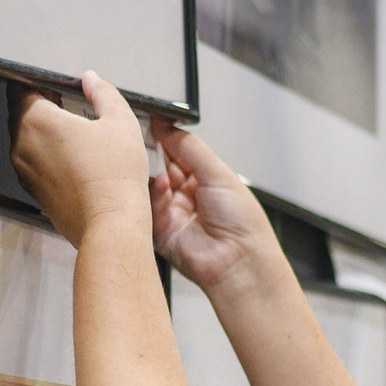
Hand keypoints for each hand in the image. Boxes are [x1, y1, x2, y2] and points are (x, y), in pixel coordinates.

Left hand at [9, 73, 152, 246]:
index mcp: (36, 121)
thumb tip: (92, 80)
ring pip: (26, 140)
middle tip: (69, 107)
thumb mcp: (120, 121)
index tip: (59, 87)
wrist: (111, 225)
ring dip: (44, 133)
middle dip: (41, 106)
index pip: (21, 88)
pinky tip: (75, 160)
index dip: (39, 83)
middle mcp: (21, 144)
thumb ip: (103, 92)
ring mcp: (24, 170)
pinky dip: (47, 156)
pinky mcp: (33, 190)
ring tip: (76, 136)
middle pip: (21, 114)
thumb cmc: (115, 176)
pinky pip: (34, 163)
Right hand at [149, 122, 281, 297]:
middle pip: (161, 168)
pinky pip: (148, 210)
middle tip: (143, 142)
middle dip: (153, 156)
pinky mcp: (161, 233)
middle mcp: (189, 195)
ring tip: (153, 166)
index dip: (165, 139)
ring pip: (151, 187)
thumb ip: (189, 147)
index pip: (178, 153)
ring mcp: (174, 214)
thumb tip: (166, 126)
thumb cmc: (242, 222)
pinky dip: (153, 196)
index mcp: (207, 179)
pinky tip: (161, 187)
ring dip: (152, 176)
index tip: (151, 125)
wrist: (239, 261)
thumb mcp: (218, 172)